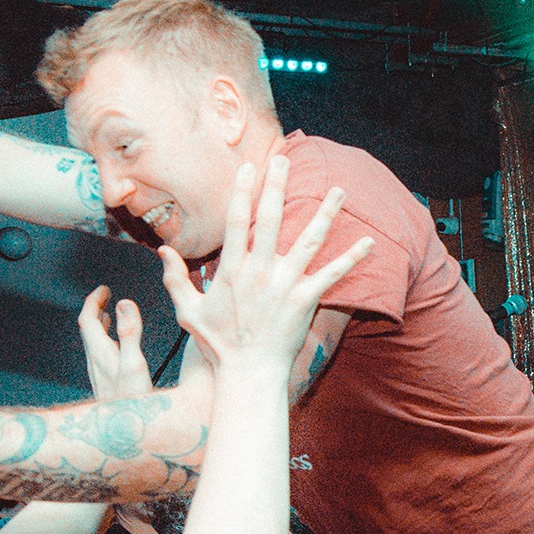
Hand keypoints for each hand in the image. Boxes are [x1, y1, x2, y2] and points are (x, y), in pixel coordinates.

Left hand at [77, 287, 151, 401]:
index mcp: (101, 353)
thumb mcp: (135, 364)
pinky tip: (116, 345)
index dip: (93, 301)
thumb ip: (130, 333)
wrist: (124, 435)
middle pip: (87, 329)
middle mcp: (95, 362)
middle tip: (106, 296)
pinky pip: (100, 354)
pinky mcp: (106, 383)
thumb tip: (124, 303)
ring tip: (108, 314)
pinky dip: (106, 340)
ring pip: (93, 342)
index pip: (87, 319)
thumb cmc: (132, 403)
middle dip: (95, 309)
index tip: (103, 289)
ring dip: (99, 324)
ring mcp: (99, 374)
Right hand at [158, 157, 371, 376]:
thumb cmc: (218, 345)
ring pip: (309, 240)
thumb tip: (164, 251)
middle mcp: (260, 270)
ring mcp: (286, 284)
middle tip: (285, 160)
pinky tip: (369, 242)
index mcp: (232, 269)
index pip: (237, 220)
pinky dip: (352, 258)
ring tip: (340, 190)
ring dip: (326, 213)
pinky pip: (333, 274)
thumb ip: (175, 279)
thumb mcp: (188, 311)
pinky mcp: (306, 300)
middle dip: (278, 186)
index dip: (242, 190)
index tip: (248, 167)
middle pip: (272, 218)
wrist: (248, 373)